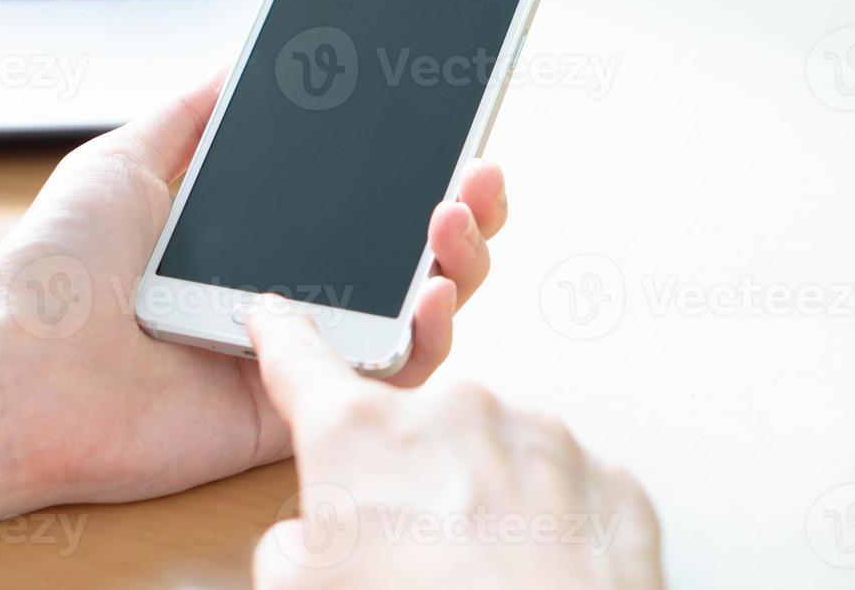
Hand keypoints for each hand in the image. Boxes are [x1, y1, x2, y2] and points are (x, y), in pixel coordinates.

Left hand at [0, 73, 510, 509]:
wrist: (13, 367)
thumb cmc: (55, 266)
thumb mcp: (123, 159)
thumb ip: (191, 114)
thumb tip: (238, 59)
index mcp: (248, 234)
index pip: (356, 194)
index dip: (412, 160)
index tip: (453, 119)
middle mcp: (284, 288)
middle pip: (402, 249)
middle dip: (460, 205)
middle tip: (480, 166)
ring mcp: (295, 348)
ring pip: (413, 311)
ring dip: (460, 259)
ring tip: (461, 210)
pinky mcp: (296, 408)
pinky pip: (383, 380)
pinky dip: (429, 337)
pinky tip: (434, 289)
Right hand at [246, 305, 663, 588]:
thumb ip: (289, 542)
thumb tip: (307, 538)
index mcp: (362, 432)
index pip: (301, 361)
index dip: (281, 339)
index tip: (274, 318)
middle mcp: (453, 412)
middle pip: (410, 429)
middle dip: (408, 479)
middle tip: (411, 554)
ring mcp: (539, 439)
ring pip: (492, 454)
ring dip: (482, 499)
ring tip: (480, 575)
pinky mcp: (608, 480)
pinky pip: (562, 489)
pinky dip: (548, 526)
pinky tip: (533, 577)